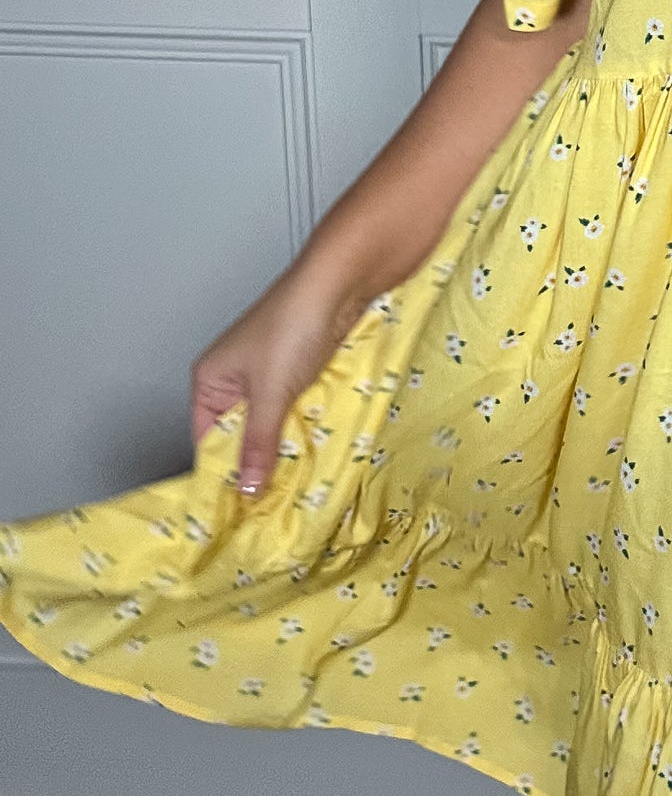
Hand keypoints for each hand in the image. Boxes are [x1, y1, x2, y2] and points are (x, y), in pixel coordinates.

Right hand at [190, 264, 369, 496]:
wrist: (338, 285)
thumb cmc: (293, 327)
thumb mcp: (271, 394)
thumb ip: (258, 444)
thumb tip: (246, 488)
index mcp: (210, 382)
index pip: (208, 441)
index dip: (225, 474)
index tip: (241, 510)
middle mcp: (233, 381)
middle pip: (241, 437)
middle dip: (259, 464)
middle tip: (273, 505)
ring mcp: (267, 378)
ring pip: (272, 427)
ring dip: (285, 449)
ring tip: (295, 486)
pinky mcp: (298, 375)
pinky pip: (295, 414)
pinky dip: (304, 431)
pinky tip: (314, 454)